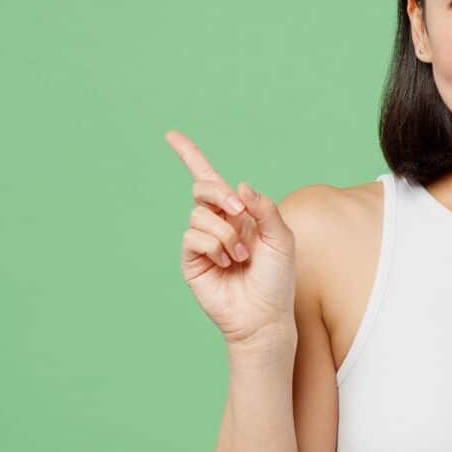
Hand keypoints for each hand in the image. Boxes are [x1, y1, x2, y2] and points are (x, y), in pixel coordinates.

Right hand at [165, 129, 296, 345]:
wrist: (264, 316)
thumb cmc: (276, 279)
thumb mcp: (281, 237)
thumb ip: (264, 208)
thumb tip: (239, 186)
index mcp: (238, 214)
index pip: (209, 180)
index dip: (189, 156)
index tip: (170, 135)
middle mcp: (217, 223)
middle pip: (203, 188)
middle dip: (220, 194)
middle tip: (240, 213)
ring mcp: (202, 242)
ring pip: (200, 215)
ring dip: (226, 233)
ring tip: (241, 256)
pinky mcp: (191, 260)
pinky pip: (193, 236)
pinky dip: (214, 246)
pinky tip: (226, 263)